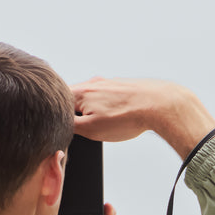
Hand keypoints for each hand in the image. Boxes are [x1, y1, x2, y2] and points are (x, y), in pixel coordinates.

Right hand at [70, 78, 214, 158]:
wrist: (158, 105)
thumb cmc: (127, 117)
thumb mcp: (89, 129)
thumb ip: (68, 125)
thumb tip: (58, 124)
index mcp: (79, 91)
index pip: (56, 103)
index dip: (56, 118)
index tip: (62, 130)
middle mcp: (92, 83)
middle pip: (72, 102)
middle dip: (75, 118)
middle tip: (85, 131)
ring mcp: (107, 83)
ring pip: (89, 101)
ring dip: (91, 115)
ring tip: (104, 125)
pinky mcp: (120, 87)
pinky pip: (105, 100)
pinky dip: (106, 111)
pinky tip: (115, 119)